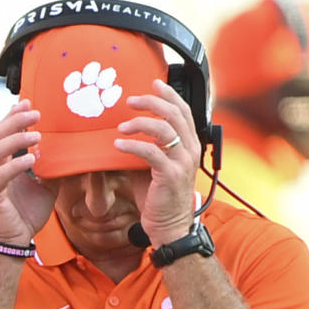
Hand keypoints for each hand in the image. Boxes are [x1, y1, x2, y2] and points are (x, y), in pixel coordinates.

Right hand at [0, 100, 58, 245]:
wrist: (14, 242)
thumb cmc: (25, 214)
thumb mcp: (45, 187)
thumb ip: (52, 169)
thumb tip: (69, 153)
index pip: (2, 133)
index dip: (13, 116)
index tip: (28, 102)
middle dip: (14, 121)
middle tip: (34, 111)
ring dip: (16, 139)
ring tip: (36, 133)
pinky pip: (0, 177)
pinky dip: (15, 165)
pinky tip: (32, 159)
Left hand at [114, 79, 200, 245]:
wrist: (169, 226)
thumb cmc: (158, 197)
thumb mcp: (152, 167)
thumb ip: (145, 148)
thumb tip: (123, 133)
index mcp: (189, 145)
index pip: (183, 111)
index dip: (169, 94)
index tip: (153, 83)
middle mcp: (190, 150)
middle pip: (175, 114)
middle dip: (152, 102)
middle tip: (130, 100)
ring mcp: (182, 162)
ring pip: (164, 129)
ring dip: (140, 123)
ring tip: (121, 126)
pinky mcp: (170, 175)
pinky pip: (151, 152)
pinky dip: (132, 146)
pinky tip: (118, 145)